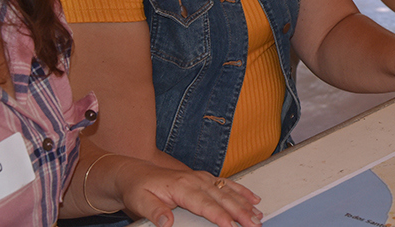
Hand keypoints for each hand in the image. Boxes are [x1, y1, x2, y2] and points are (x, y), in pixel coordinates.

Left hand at [112, 158, 262, 226]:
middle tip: (254, 224)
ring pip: (229, 192)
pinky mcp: (205, 179)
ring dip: (245, 204)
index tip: (231, 226)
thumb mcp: (140, 202)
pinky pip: (228, 185)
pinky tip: (254, 200)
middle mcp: (196, 180)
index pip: (205, 205)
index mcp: (182, 187)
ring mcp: (203, 178)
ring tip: (258, 216)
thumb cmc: (138, 188)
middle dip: (240, 212)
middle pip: (222, 198)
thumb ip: (154, 212)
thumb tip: (167, 223)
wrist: (136, 173)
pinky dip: (243, 192)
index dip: (220, 216)